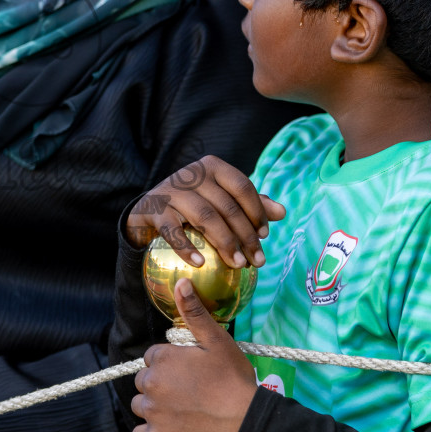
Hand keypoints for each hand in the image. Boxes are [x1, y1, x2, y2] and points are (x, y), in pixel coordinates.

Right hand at [125, 154, 285, 267]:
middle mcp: (192, 174)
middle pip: (227, 206)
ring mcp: (171, 191)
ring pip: (206, 217)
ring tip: (238, 265)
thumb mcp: (220, 199)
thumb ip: (249, 204)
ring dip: (225, 243)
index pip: (242, 186)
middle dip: (246, 236)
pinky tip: (200, 264)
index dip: (257, 211)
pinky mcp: (154, 210)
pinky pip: (173, 230)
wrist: (148, 210)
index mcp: (212, 166)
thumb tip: (282, 212)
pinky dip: (187, 248)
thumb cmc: (192, 205)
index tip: (265, 236)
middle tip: (257, 260)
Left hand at [131, 278, 258, 431]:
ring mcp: (152, 411)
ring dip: (153, 406)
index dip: (169, 363)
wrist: (244, 419)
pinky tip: (169, 427)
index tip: (188, 371)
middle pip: (144, 381)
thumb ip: (194, 312)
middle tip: (188, 390)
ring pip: (140, 405)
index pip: (151, 357)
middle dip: (160, 383)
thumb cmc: (232, 378)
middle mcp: (151, 383)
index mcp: (162, 358)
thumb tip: (180, 282)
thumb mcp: (216, 340)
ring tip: (181, 408)